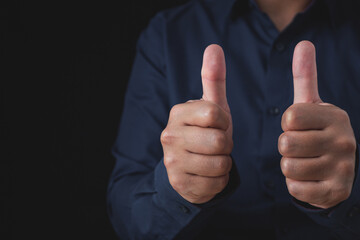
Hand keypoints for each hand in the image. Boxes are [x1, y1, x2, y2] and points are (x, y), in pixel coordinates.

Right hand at [161, 45, 232, 203]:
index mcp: (178, 113)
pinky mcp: (180, 184)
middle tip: (215, 145)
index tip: (216, 125)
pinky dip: (219, 180)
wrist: (186, 166)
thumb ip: (213, 78)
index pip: (215, 114)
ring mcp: (172, 162)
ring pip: (220, 164)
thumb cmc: (203, 132)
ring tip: (211, 159)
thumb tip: (214, 46)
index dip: (224, 122)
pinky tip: (207, 174)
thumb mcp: (210, 107)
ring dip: (223, 163)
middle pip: (219, 141)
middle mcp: (169, 136)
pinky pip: (217, 183)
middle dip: (225, 145)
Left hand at [279, 41, 356, 208]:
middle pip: (286, 143)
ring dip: (290, 166)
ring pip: (289, 167)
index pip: (290, 117)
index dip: (287, 124)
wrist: (336, 171)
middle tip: (301, 147)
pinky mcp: (336, 191)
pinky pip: (295, 188)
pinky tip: (310, 179)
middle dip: (286, 146)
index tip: (299, 127)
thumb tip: (303, 43)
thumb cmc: (316, 133)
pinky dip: (296, 185)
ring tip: (306, 162)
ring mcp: (343, 168)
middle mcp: (344, 140)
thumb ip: (305, 77)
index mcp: (335, 116)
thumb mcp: (311, 106)